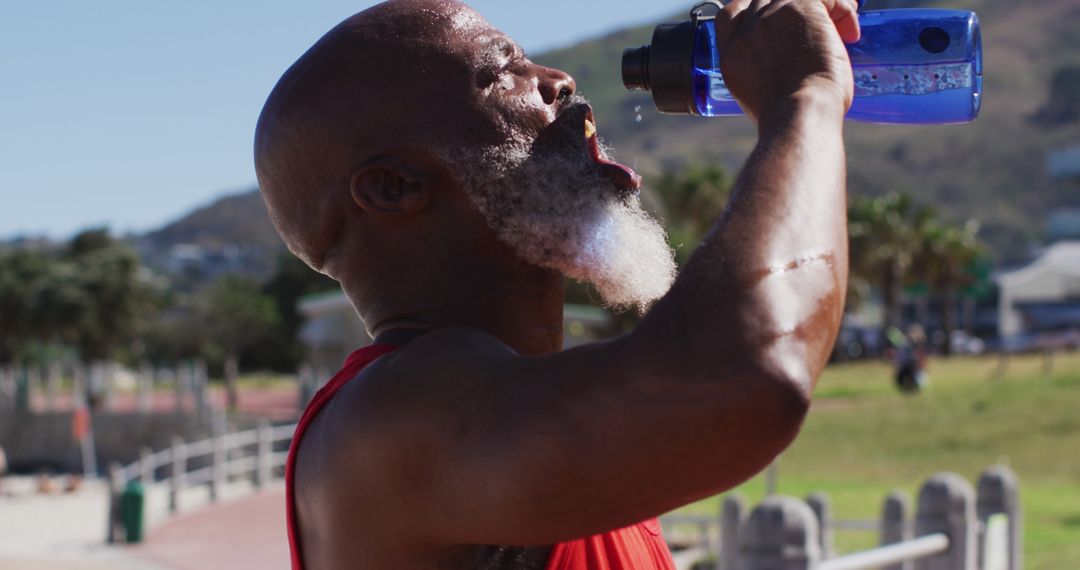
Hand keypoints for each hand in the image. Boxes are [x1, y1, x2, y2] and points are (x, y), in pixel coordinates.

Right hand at [714, 0, 860, 122]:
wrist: (798, 115)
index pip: (731, 14)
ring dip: (822, 9)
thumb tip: (786, 70)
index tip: (775, 23)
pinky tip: (851, 31)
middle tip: (818, 28)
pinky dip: (843, 9)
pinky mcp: (800, 8)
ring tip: (841, 27)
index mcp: (732, 53)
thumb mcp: (757, 99)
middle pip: (766, 1)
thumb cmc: (787, 119)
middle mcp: (747, 31)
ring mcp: (771, 16)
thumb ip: (763, 75)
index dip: (753, 13)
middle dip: (792, 10)